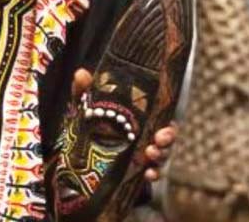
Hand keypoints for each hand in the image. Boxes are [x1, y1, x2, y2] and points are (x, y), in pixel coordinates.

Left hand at [72, 67, 176, 182]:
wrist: (80, 153)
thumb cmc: (91, 122)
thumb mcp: (86, 106)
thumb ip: (84, 90)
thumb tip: (81, 73)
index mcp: (141, 118)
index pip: (163, 119)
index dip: (169, 124)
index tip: (165, 127)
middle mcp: (147, 136)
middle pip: (167, 137)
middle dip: (168, 139)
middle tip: (159, 139)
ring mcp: (144, 154)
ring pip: (162, 155)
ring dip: (161, 156)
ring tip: (150, 154)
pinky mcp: (137, 170)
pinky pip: (152, 173)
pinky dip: (154, 174)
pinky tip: (148, 174)